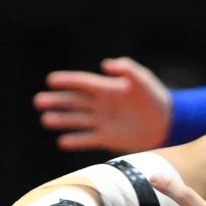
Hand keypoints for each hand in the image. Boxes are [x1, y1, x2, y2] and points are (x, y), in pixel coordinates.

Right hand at [33, 57, 171, 152]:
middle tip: (38, 101)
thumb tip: (106, 65)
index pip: (82, 83)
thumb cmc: (155, 97)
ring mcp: (102, 122)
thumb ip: (126, 69)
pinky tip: (62, 141)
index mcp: (107, 88)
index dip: (67, 81)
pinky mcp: (107, 138)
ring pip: (77, 120)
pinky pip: (88, 139)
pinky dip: (76, 140)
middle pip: (74, 102)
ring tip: (46, 120)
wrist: (167, 122)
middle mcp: (101, 104)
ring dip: (62, 120)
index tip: (51, 80)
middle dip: (57, 101)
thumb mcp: (141, 79)